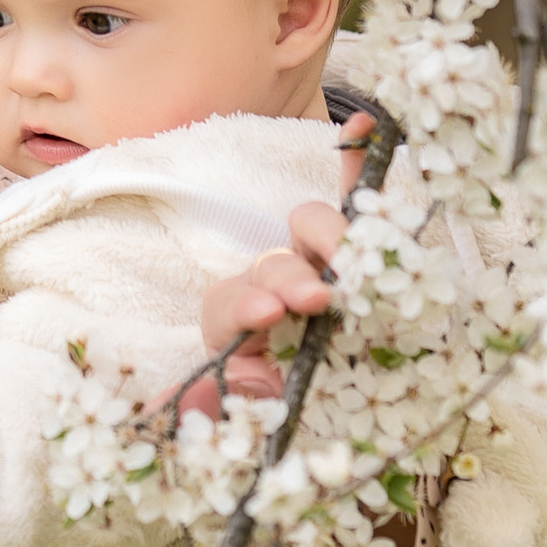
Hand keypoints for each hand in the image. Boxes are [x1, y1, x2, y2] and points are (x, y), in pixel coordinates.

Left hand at [188, 112, 376, 412]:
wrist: (369, 412)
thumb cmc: (308, 411)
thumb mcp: (260, 418)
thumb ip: (221, 411)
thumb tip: (177, 413)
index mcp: (248, 326)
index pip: (228, 303)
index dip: (242, 304)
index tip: (265, 314)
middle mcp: (284, 285)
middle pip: (272, 261)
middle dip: (289, 276)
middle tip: (315, 298)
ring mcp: (325, 263)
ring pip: (313, 226)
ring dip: (328, 238)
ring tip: (351, 263)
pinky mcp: (368, 249)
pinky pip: (358, 194)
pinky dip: (359, 160)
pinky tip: (363, 128)